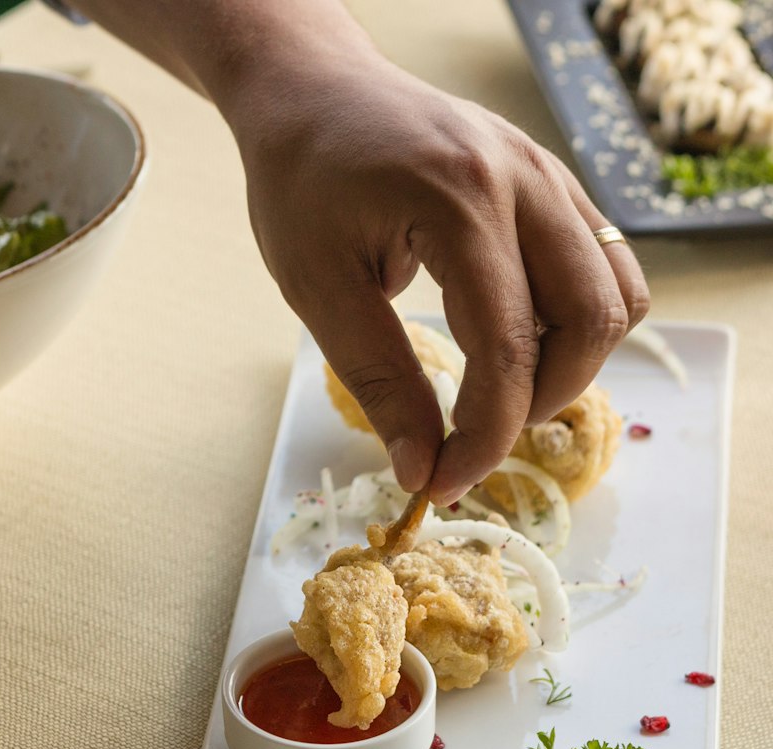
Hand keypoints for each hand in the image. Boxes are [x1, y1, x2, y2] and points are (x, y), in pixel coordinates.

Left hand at [226, 51, 649, 503]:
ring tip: (501, 391)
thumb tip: (420, 466)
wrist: (313, 95)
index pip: (506, 348)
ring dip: (572, 364)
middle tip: (474, 437)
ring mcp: (550, 173)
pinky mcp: (553, 180)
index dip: (483, 435)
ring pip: (616, 294)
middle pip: (590, 322)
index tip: (442, 483)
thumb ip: (379, 381)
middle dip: (540, 404)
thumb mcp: (319, 289)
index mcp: (460, 203)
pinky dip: (578, 320)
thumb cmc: (301, 185)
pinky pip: (604, 263)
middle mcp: (526, 181)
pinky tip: (520, 340)